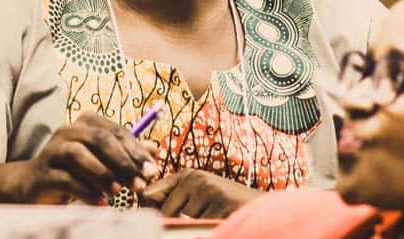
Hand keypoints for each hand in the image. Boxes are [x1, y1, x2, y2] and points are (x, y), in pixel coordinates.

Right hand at [14, 112, 158, 203]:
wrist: (33, 184)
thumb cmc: (74, 169)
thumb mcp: (102, 159)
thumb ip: (126, 152)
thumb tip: (155, 151)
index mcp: (85, 123)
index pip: (116, 131)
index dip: (136, 151)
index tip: (152, 170)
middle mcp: (68, 131)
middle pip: (100, 140)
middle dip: (123, 162)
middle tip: (140, 183)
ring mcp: (52, 150)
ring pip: (79, 155)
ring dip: (103, 174)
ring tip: (118, 192)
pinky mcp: (43, 172)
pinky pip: (66, 179)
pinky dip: (86, 192)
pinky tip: (101, 202)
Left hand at [141, 169, 262, 217]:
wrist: (258, 206)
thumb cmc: (224, 205)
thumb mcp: (198, 196)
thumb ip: (174, 199)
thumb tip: (145, 204)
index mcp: (186, 176)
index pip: (151, 192)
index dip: (150, 208)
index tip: (159, 218)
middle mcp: (194, 177)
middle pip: (164, 211)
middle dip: (174, 221)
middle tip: (197, 217)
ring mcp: (207, 188)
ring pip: (182, 220)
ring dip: (195, 225)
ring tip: (212, 216)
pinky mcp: (218, 200)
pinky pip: (200, 225)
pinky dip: (208, 227)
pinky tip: (220, 217)